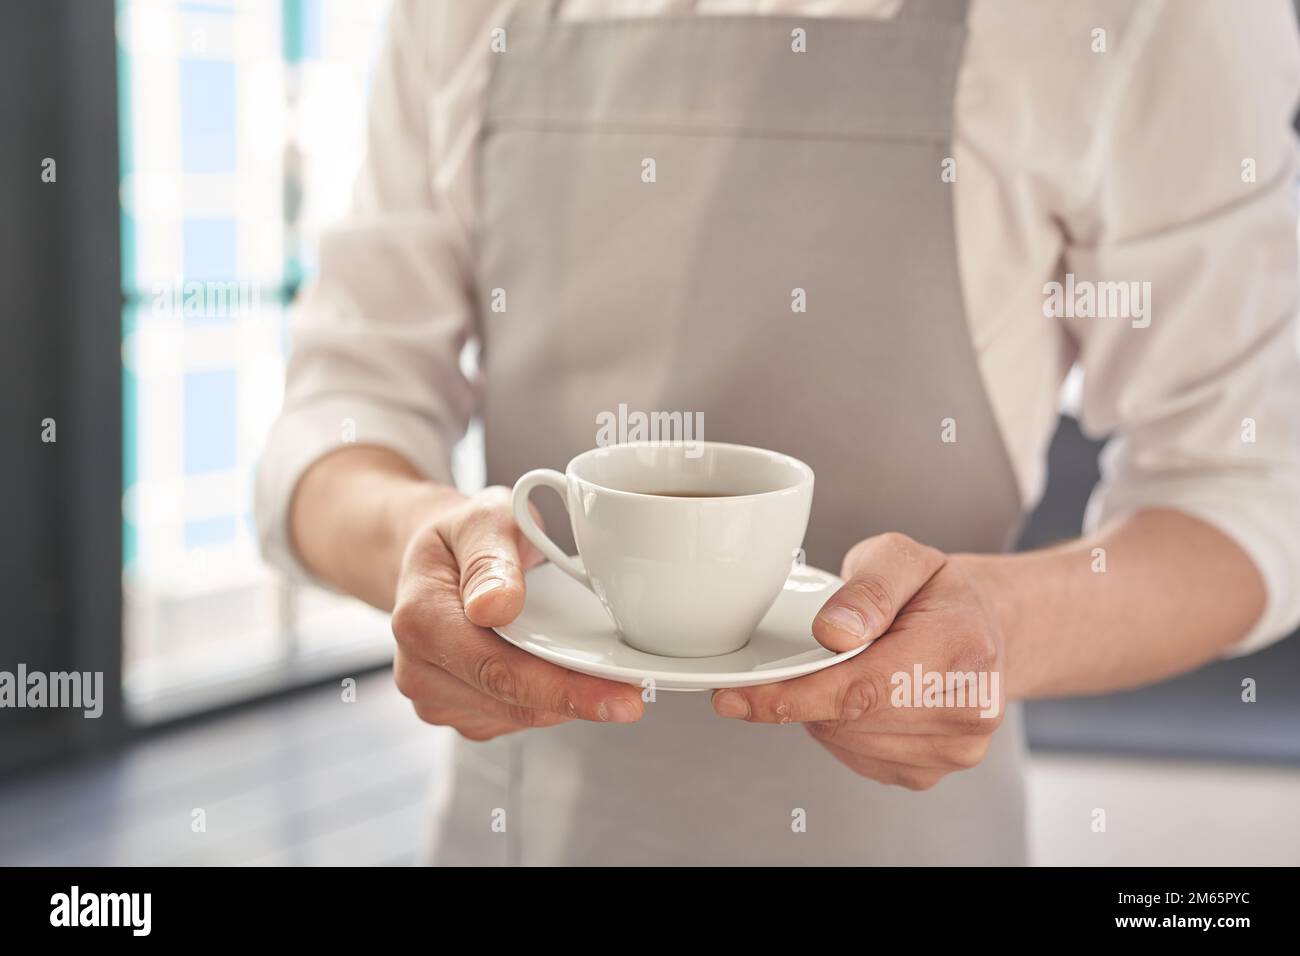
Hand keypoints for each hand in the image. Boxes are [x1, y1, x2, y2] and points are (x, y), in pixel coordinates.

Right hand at [391, 485, 644, 739]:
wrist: (436, 559)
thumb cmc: (463, 535)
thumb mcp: (481, 519)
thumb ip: (490, 559)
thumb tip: (496, 606)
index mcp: (419, 618)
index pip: (497, 669)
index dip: (562, 690)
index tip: (619, 697)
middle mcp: (419, 669)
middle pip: (512, 702)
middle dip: (579, 701)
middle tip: (635, 696)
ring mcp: (437, 697)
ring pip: (519, 717)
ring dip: (565, 700)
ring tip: (603, 673)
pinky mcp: (461, 711)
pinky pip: (515, 718)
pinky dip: (549, 699)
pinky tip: (565, 671)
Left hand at [710, 533, 1005, 789]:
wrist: (983, 630)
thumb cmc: (937, 592)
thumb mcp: (901, 558)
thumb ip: (868, 588)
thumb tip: (832, 632)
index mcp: (962, 647)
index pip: (863, 688)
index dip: (792, 696)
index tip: (735, 697)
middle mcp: (968, 709)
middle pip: (847, 719)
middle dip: (804, 691)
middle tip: (803, 657)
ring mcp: (953, 750)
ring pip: (844, 742)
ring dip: (823, 709)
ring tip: (852, 667)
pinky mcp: (928, 773)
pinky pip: (855, 758)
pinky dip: (839, 728)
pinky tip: (861, 696)